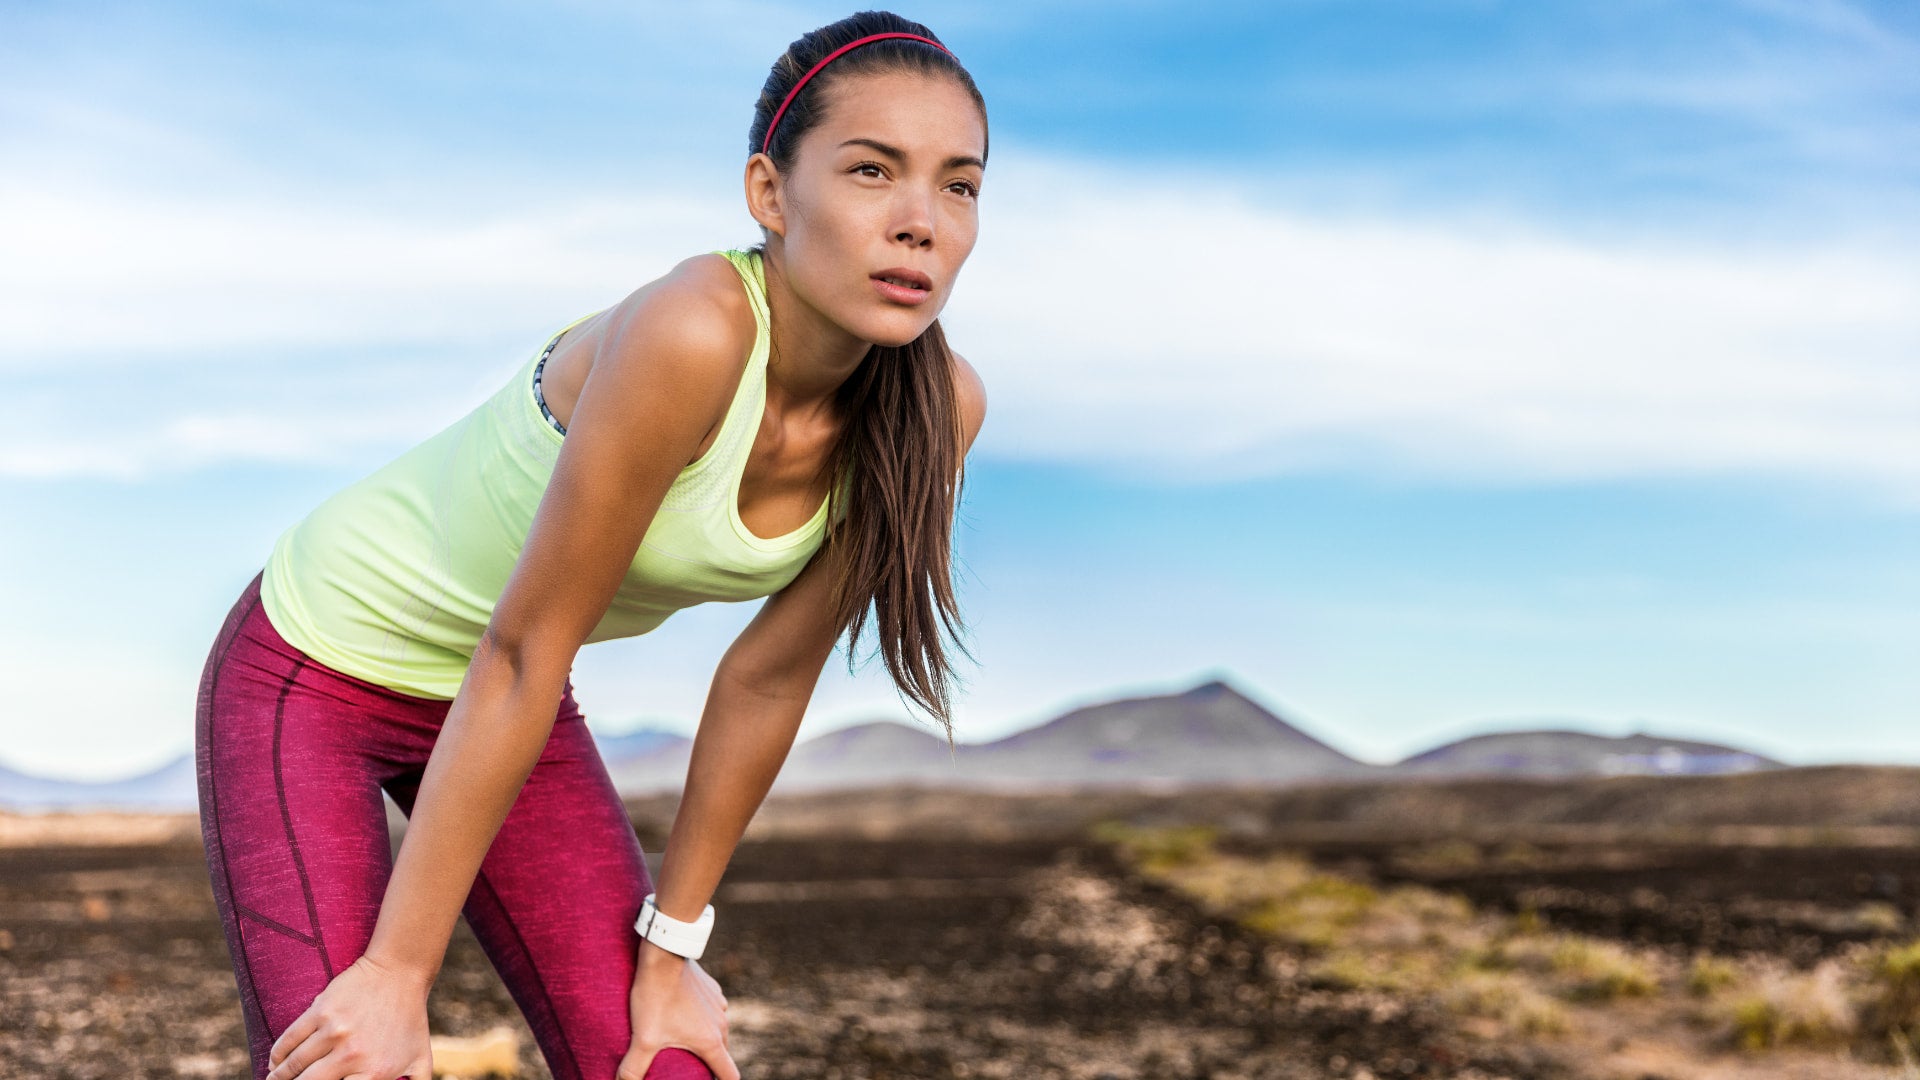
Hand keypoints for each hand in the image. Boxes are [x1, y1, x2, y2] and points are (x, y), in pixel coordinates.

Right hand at [266, 954, 433, 1079]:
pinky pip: (289, 1039)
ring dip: (279, 1076)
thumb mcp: (420, 1060)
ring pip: (294, 1065)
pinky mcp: (320, 1011)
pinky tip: (274, 1063)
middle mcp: (352, 1055)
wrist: (399, 973)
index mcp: (375, 1072)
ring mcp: (334, 1031)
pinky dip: (277, 1055)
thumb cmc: (410, 1020)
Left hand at [618, 943, 739, 1079]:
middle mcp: (720, 1024)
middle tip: (689, 1069)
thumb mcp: (642, 1038)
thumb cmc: (655, 997)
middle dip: (709, 1064)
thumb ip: (633, 1068)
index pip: (729, 1075)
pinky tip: (679, 1013)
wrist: (663, 954)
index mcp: (710, 1041)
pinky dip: (700, 1017)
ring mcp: (718, 1004)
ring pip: (716, 1030)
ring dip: (703, 1039)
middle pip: (721, 1054)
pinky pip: (710, 1010)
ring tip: (680, 1040)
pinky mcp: (711, 989)